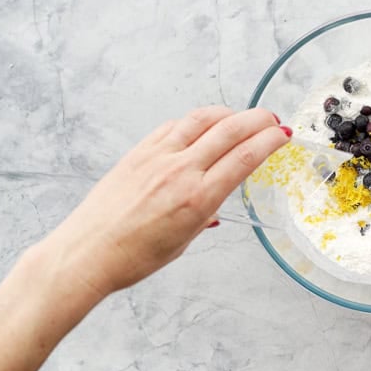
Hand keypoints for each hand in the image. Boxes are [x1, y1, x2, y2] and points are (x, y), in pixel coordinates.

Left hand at [45, 106, 290, 295]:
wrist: (87, 253)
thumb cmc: (132, 257)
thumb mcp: (182, 242)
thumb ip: (203, 218)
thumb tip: (214, 212)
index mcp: (198, 199)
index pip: (245, 157)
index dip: (270, 141)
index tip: (283, 135)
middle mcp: (180, 172)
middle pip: (230, 131)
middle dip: (257, 120)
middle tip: (272, 120)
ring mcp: (157, 158)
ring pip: (202, 120)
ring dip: (228, 114)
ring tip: (241, 117)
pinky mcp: (138, 153)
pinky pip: (173, 126)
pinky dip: (195, 121)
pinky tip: (202, 125)